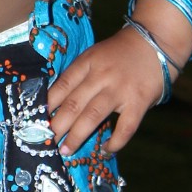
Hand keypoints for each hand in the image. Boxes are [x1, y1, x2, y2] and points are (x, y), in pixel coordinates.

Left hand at [45, 27, 166, 156]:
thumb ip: (79, 76)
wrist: (156, 41)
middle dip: (57, 125)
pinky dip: (114, 143)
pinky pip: (125, 128)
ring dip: (77, 136)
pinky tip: (105, 151)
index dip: (47, 105)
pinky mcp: (139, 102)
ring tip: (66, 150)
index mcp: (87, 62)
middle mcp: (101, 76)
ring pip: (92, 116)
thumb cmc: (120, 53)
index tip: (36, 120)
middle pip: (73, 104)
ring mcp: (120, 90)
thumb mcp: (95, 56)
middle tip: (45, 141)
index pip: (62, 86)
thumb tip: (55, 104)